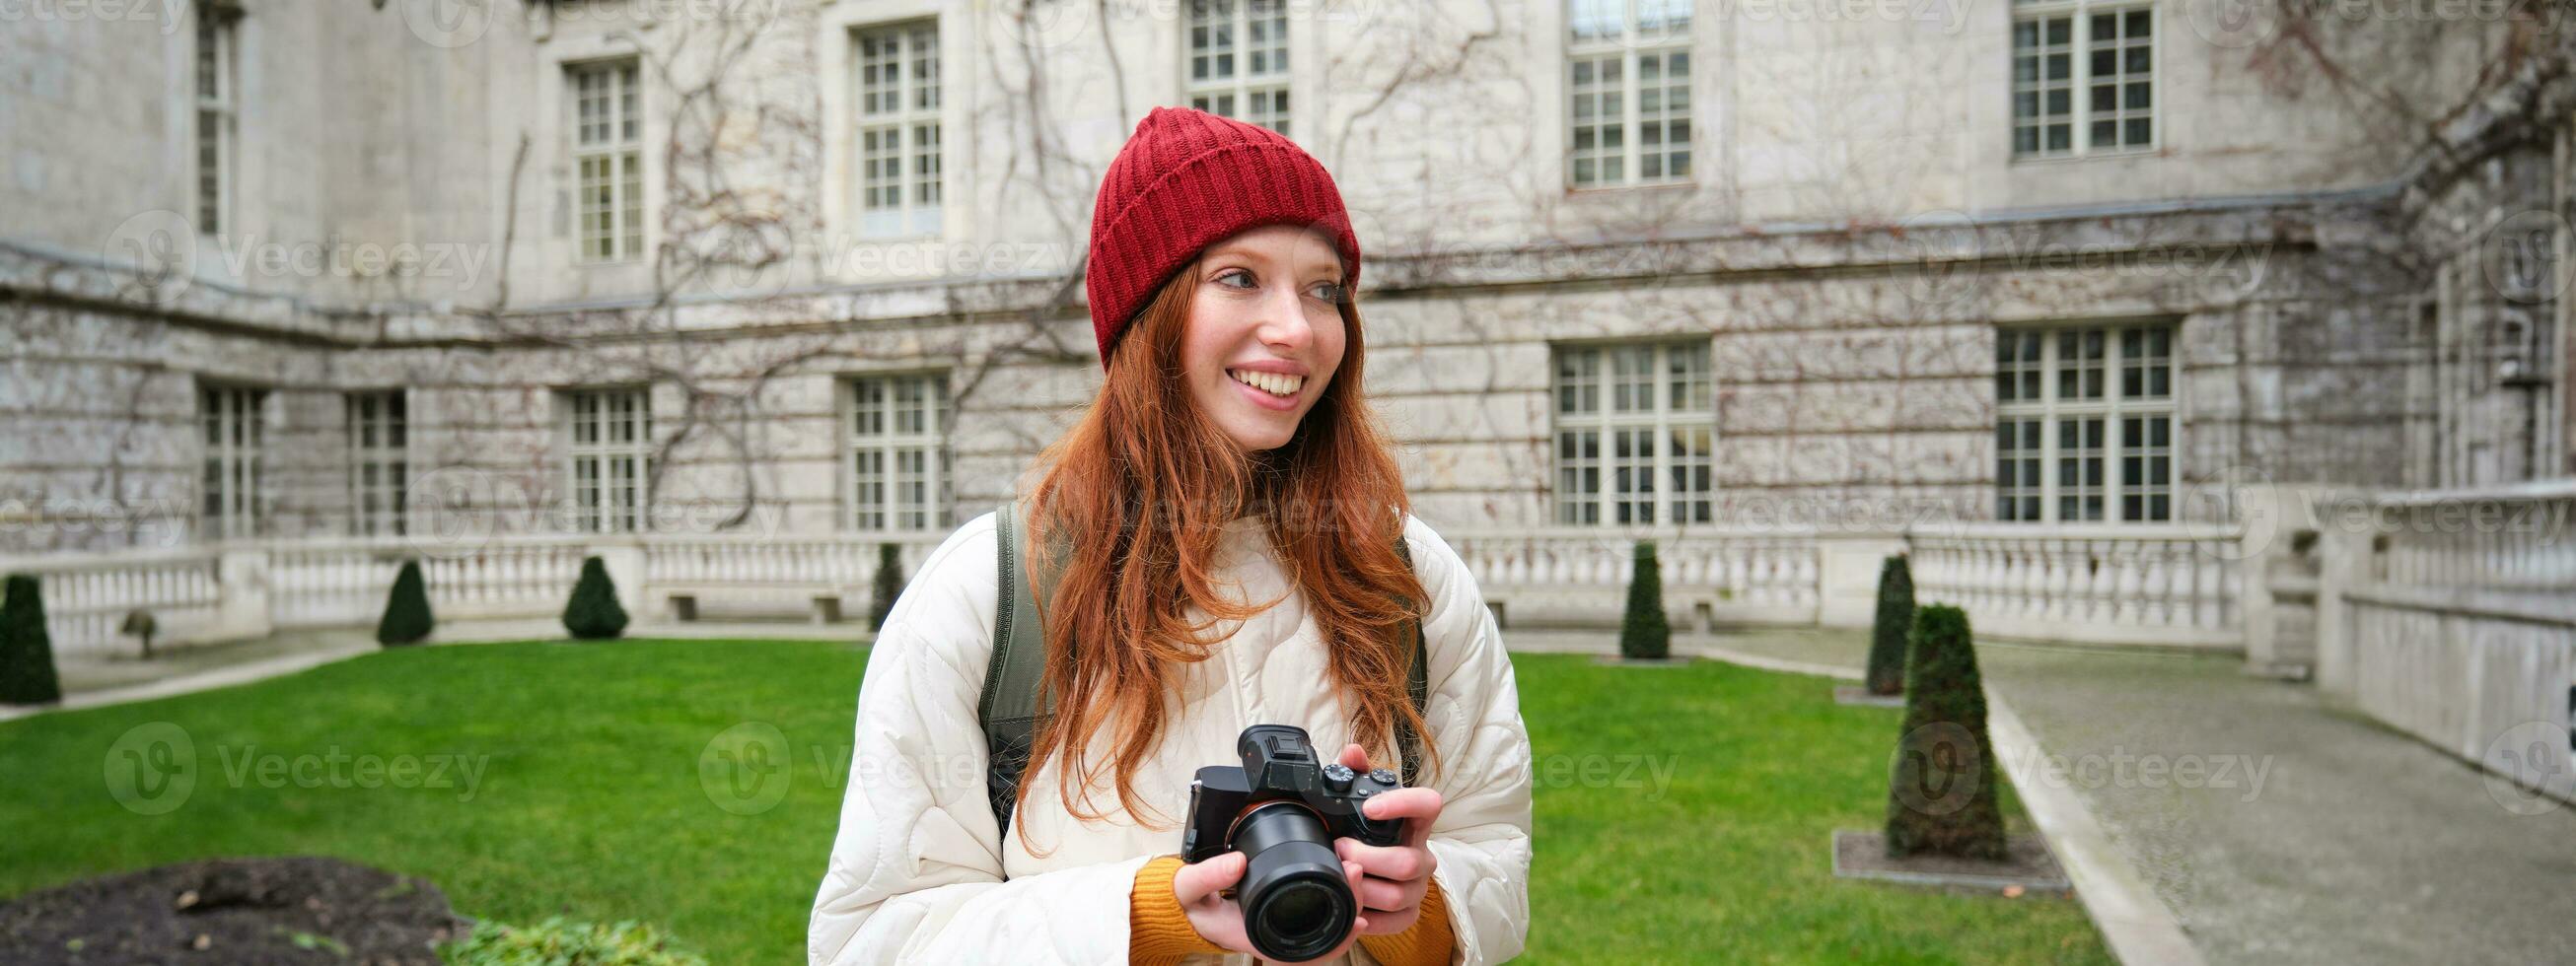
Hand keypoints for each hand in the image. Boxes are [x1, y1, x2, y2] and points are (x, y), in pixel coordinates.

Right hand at [1171, 849, 1370, 963]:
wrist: (1184, 910)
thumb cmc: (1192, 908)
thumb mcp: (1192, 889)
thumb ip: (1209, 876)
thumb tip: (1237, 862)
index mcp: (1263, 940)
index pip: (1312, 949)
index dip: (1340, 934)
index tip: (1354, 907)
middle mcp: (1279, 940)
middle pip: (1330, 933)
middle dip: (1352, 904)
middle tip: (1355, 869)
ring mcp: (1285, 930)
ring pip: (1329, 923)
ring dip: (1347, 900)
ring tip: (1353, 868)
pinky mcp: (1286, 917)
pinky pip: (1319, 914)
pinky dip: (1334, 898)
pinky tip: (1342, 878)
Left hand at [1330, 743, 1443, 935]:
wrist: (1367, 875)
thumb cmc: (1364, 834)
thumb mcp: (1357, 803)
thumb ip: (1354, 773)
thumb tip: (1352, 752)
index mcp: (1414, 823)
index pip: (1430, 804)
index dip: (1403, 803)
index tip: (1369, 808)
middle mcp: (1423, 855)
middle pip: (1406, 862)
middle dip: (1366, 857)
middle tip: (1339, 848)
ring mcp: (1418, 887)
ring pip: (1397, 895)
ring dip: (1361, 886)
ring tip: (1340, 875)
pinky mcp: (1408, 914)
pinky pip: (1394, 922)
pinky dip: (1367, 917)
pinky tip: (1350, 905)